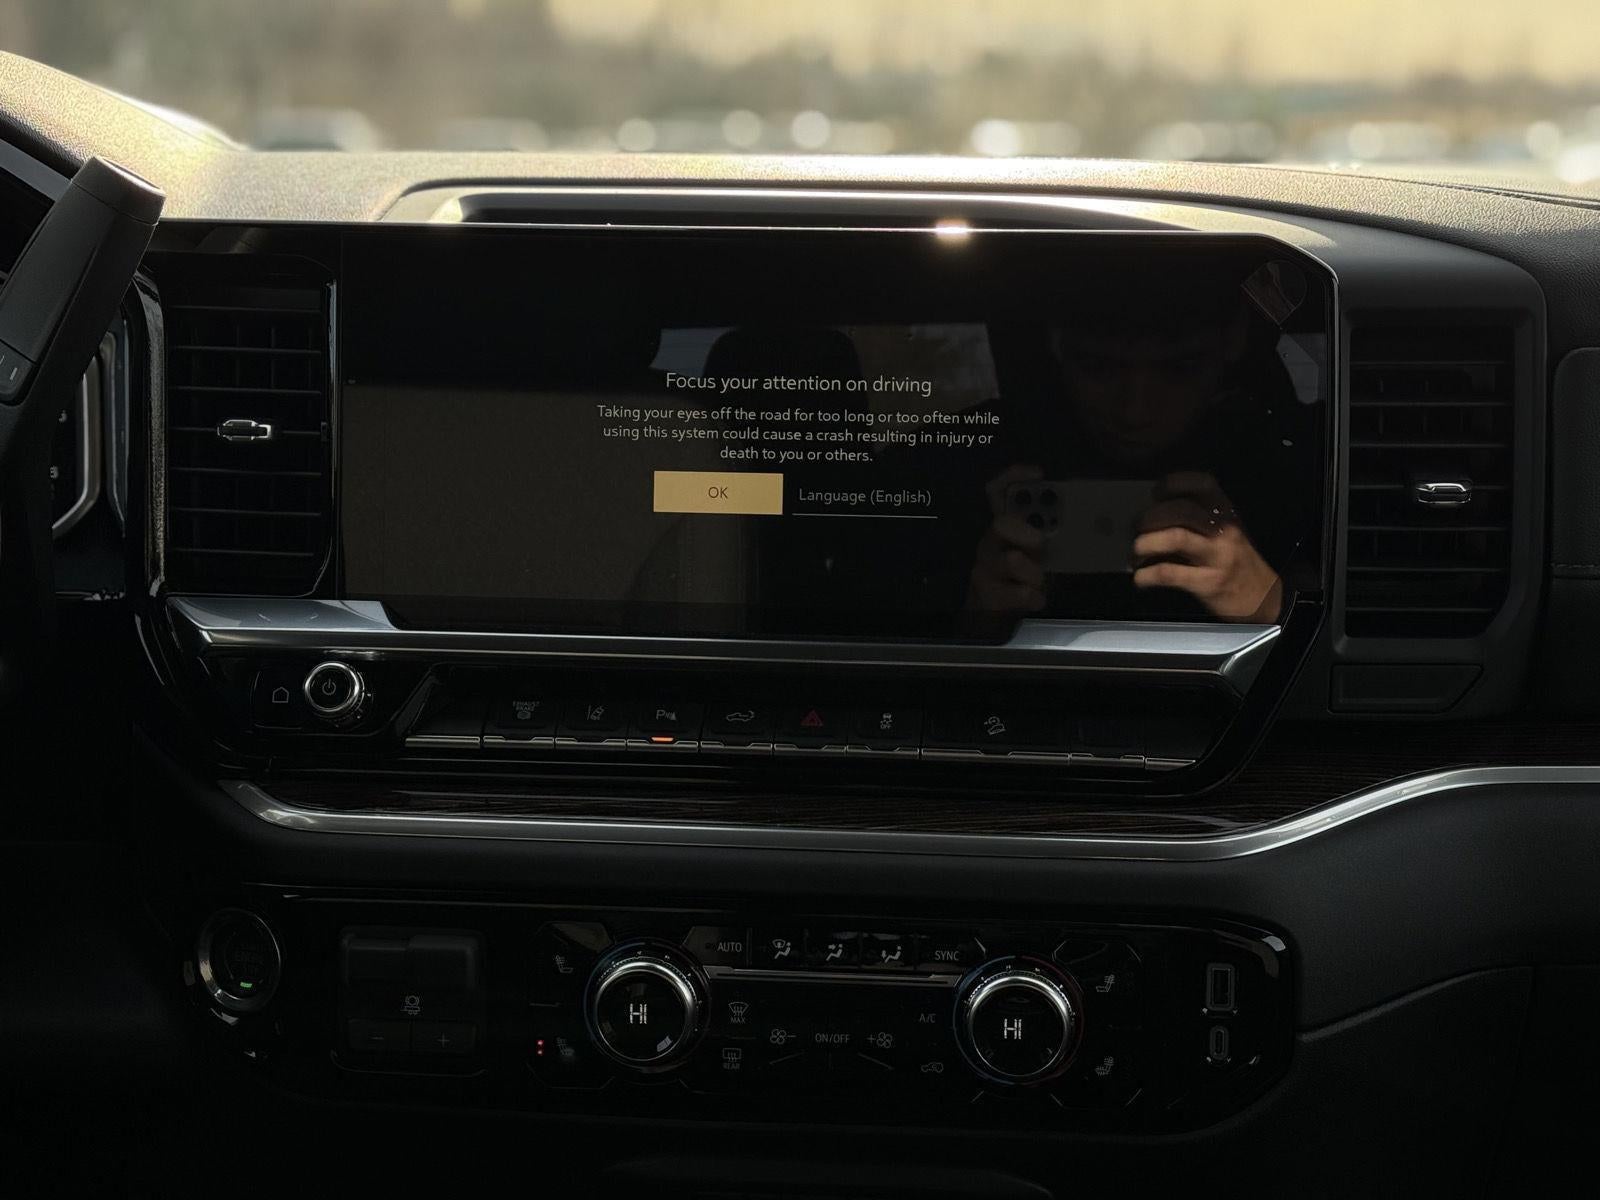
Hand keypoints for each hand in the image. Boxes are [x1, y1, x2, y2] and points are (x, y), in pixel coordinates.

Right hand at [966, 464, 1046, 612]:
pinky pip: (1017, 592)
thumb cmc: (1021, 577)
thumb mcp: (1038, 552)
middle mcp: (990, 541)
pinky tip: (1036, 599)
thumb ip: (1051, 534)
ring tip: (1040, 581)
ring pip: (1011, 559)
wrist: (993, 614)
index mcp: (1004, 525)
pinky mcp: (986, 593)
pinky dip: (1033, 596)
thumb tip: (1086, 519)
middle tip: (1041, 542)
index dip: (1013, 477)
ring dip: (1034, 572)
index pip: (996, 490)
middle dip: (1027, 531)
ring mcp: (985, 567)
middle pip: (1001, 523)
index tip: (1038, 473)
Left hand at [1131, 472, 1282, 621]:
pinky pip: (1170, 573)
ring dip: (1146, 542)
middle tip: (1137, 528)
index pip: (1203, 485)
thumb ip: (1199, 522)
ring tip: (1135, 552)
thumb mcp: (1227, 534)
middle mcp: (1223, 532)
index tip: (1157, 492)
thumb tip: (1154, 517)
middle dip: (1151, 517)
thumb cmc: (1238, 564)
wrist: (1263, 599)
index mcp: (1227, 515)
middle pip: (1182, 511)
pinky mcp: (1208, 582)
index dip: (1176, 483)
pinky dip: (1147, 575)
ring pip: (1176, 537)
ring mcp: (1217, 557)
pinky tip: (1140, 578)